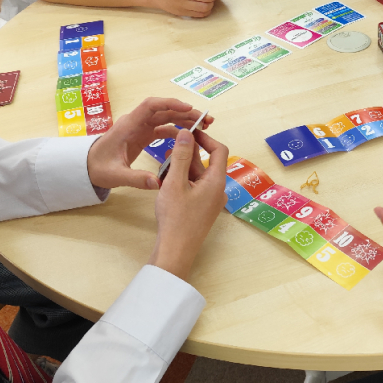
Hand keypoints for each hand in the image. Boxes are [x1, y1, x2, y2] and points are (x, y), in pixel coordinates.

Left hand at [87, 97, 213, 190]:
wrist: (87, 167)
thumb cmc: (98, 168)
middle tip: (206, 120)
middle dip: (186, 112)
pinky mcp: (143, 135)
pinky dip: (177, 131)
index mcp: (128, 125)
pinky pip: (163, 128)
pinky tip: (189, 138)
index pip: (151, 106)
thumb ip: (136, 179)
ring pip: (166, 118)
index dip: (170, 104)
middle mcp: (136, 122)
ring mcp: (140, 128)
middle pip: (164, 110)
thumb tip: (158, 183)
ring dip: (184, 120)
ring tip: (203, 126)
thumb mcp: (115, 176)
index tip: (189, 109)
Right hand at [149, 129, 228, 280]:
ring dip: (182, 167)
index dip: (204, 138)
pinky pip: (194, 187)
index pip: (219, 150)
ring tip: (163, 163)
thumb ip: (180, 156)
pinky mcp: (202, 208)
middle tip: (168, 144)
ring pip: (198, 175)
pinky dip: (182, 180)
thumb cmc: (176, 219)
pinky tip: (166, 179)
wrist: (175, 250)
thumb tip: (187, 133)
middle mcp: (218, 190)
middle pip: (206, 163)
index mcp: (217, 182)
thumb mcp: (175, 182)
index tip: (188, 131)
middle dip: (188, 153)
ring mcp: (210, 201)